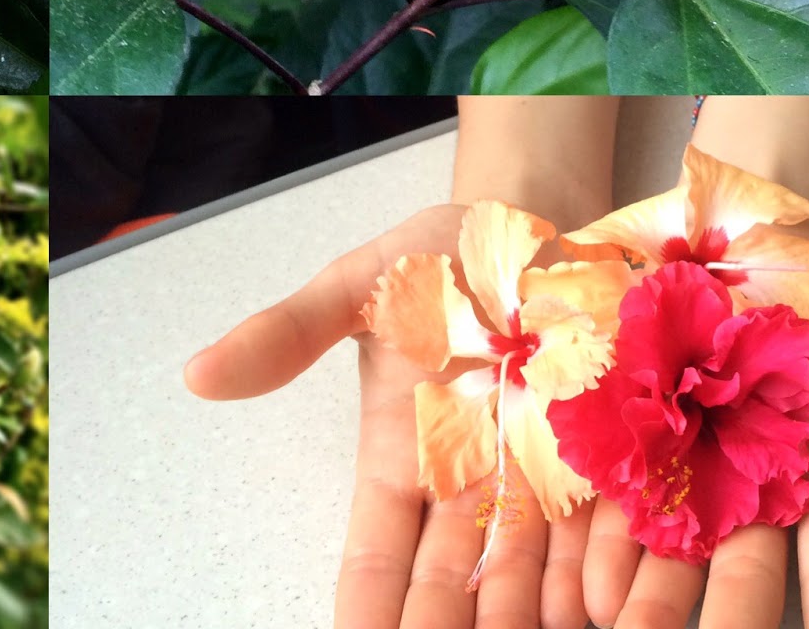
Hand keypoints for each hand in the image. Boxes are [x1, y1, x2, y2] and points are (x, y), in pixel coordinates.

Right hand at [184, 203, 602, 628]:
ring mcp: (543, 479)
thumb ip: (290, 333)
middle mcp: (473, 484)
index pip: (378, 560)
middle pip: (453, 593)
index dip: (369, 617)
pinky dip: (608, 581)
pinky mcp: (608, 457)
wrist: (536, 221)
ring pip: (530, 584)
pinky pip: (610, 536)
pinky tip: (603, 616)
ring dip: (522, 626)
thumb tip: (198, 373)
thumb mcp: (360, 284)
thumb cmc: (441, 255)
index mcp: (405, 454)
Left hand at [577, 211, 808, 628]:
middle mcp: (748, 466)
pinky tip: (578, 584)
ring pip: (667, 540)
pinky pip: (604, 483)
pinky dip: (591, 536)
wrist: (731, 201)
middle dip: (725, 622)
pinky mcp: (622, 409)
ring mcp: (683, 442)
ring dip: (647, 594)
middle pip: (741, 567)